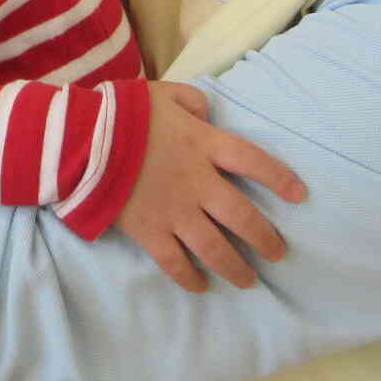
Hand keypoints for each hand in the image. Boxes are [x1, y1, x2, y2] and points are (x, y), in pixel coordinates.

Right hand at [113, 80, 305, 293]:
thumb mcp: (162, 94)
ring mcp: (174, 211)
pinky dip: (190, 278)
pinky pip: (175, 262)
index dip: (280, 178)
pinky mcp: (149, 231)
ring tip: (249, 281)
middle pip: (242, 216)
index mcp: (203, 145)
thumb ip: (192, 102)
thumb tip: (208, 114)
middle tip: (278, 254)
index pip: (254, 161)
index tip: (300, 195)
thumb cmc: (122, 114)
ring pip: (215, 248)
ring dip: (236, 268)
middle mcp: (197, 183)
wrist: (81, 141)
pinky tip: (201, 286)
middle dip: (265, 239)